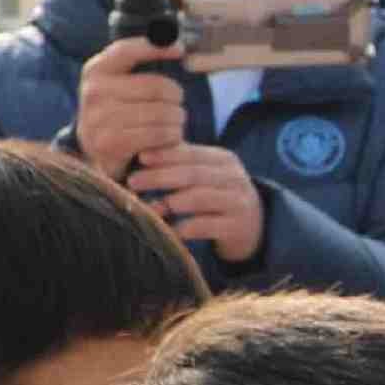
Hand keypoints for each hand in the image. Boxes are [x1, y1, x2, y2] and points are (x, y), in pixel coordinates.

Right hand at [72, 35, 192, 181]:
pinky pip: (157, 135)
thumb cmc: (117, 108)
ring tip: (175, 121)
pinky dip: (171, 136)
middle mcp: (94, 92)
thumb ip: (138, 60)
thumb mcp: (119, 81)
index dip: (156, 47)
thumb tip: (170, 34)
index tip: (180, 49)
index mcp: (96, 70)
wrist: (93, 149)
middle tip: (177, 103)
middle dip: (176, 96)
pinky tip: (169, 136)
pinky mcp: (110, 143)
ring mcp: (99, 118)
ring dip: (177, 119)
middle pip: (156, 86)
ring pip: (161, 113)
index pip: (128, 51)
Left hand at [124, 142, 266, 263]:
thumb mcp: (204, 176)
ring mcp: (238, 202)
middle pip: (193, 174)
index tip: (140, 157)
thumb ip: (179, 165)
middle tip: (132, 181)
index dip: (164, 155)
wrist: (252, 227)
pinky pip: (207, 226)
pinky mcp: (238, 227)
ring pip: (201, 198)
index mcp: (223, 160)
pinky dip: (186, 228)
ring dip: (171, 202)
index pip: (191, 153)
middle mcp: (234, 178)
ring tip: (148, 208)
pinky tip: (169, 231)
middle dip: (160, 177)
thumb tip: (140, 156)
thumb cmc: (216, 197)